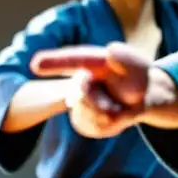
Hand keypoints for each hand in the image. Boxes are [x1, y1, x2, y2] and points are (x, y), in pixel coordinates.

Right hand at [32, 43, 150, 136]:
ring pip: (91, 115)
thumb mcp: (138, 65)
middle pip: (84, 97)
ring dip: (112, 115)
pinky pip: (96, 128)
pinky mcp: (82, 119)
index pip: (71, 61)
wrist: (142, 97)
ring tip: (120, 106)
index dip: (54, 63)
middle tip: (119, 102)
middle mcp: (81, 79)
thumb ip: (126, 58)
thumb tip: (111, 50)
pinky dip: (113, 125)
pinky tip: (116, 115)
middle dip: (103, 104)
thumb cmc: (137, 76)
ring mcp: (79, 101)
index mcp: (91, 61)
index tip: (35, 64)